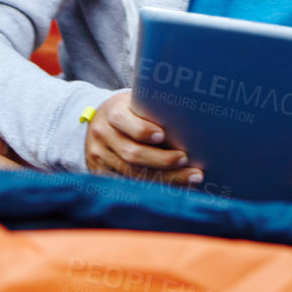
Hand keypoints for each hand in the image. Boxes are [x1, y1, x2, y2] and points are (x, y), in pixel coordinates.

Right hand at [84, 91, 203, 185]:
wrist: (98, 124)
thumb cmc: (130, 112)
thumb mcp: (135, 102)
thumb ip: (153, 109)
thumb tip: (193, 119)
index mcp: (112, 113)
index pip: (124, 121)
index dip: (142, 130)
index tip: (162, 135)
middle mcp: (103, 135)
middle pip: (132, 153)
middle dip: (161, 160)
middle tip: (185, 159)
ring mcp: (100, 157)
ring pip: (133, 173)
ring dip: (165, 179)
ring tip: (191, 177)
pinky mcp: (102, 174)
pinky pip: (129, 185)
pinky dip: (154, 189)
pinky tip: (176, 188)